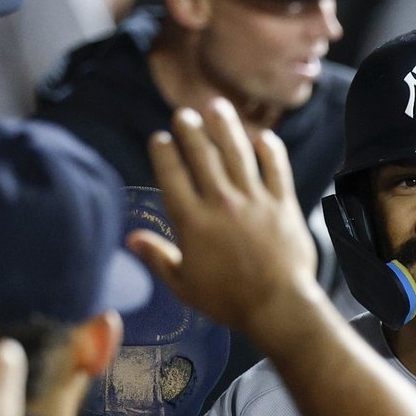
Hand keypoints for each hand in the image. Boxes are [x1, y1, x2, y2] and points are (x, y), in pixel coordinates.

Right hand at [130, 98, 322, 336]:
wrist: (279, 307)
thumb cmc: (228, 301)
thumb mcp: (184, 285)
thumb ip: (158, 257)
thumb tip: (131, 238)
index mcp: (193, 221)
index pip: (172, 174)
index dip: (163, 152)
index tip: (159, 138)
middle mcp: (221, 203)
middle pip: (203, 154)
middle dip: (190, 130)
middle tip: (183, 115)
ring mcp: (254, 200)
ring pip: (238, 152)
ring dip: (225, 126)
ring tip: (216, 108)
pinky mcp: (283, 203)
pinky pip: (277, 166)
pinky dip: (270, 149)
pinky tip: (262, 137)